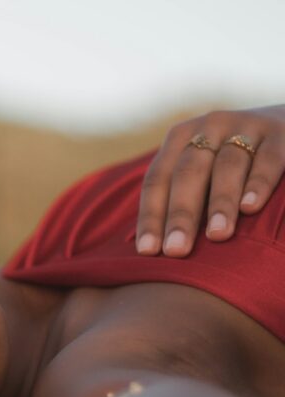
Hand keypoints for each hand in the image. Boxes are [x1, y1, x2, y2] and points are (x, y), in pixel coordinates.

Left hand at [136, 104, 284, 256]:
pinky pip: (267, 159)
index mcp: (179, 138)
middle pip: (187, 173)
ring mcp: (244, 127)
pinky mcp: (279, 133)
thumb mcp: (201, 169)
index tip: (147, 251)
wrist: (283, 123)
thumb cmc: (230, 163)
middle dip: (180, 215)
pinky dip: (258, 184)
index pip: (157, 180)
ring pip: (226, 166)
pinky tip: (250, 207)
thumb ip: (181, 197)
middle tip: (176, 251)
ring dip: (220, 202)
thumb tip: (153, 250)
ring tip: (217, 235)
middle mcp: (208, 128)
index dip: (150, 216)